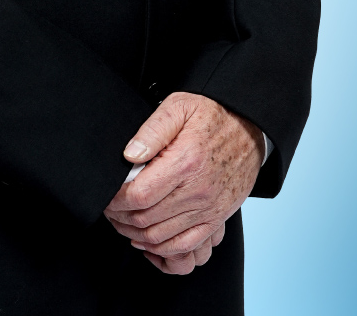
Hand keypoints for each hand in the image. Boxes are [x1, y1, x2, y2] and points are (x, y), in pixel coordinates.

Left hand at [103, 92, 264, 273]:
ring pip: (162, 238)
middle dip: (121, 218)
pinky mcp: (217, 219)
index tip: (107, 196)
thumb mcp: (179, 107)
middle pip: (147, 220)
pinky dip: (163, 249)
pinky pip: (187, 247)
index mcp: (185, 162)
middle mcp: (198, 191)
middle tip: (110, 209)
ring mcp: (209, 209)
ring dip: (136, 235)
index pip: (139, 195)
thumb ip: (152, 130)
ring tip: (123, 222)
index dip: (116, 201)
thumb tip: (129, 154)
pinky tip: (148, 240)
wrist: (249, 128)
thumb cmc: (213, 115)